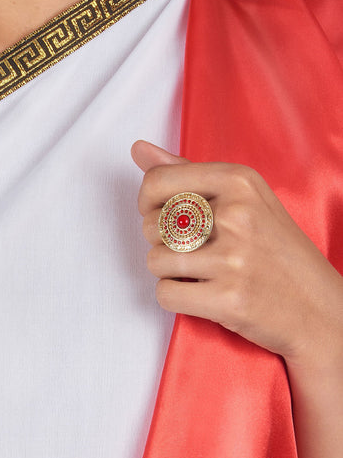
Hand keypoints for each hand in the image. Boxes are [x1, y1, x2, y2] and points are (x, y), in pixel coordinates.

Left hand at [131, 140, 342, 369]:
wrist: (319, 308)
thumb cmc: (276, 250)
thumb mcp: (243, 197)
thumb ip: (186, 172)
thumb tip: (139, 150)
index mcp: (239, 181)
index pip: (158, 181)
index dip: (147, 202)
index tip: (161, 214)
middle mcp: (237, 215)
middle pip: (151, 224)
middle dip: (162, 242)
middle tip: (195, 250)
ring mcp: (234, 258)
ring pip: (155, 261)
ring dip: (169, 272)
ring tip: (201, 272)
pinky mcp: (229, 299)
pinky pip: (166, 294)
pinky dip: (176, 298)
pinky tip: (203, 293)